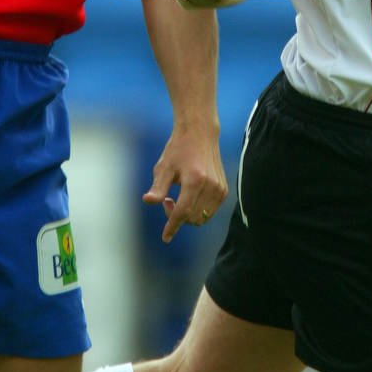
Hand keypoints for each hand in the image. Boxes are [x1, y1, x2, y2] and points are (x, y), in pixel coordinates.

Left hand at [143, 124, 227, 242]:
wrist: (200, 133)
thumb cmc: (179, 149)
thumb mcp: (164, 166)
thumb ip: (158, 187)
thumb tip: (148, 201)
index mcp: (195, 180)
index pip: (183, 212)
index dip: (172, 226)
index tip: (165, 238)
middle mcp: (210, 186)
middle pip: (191, 218)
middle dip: (176, 216)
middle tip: (167, 200)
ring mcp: (219, 189)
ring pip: (201, 218)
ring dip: (188, 215)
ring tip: (177, 197)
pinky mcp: (224, 190)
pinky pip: (209, 212)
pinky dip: (198, 210)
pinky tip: (189, 196)